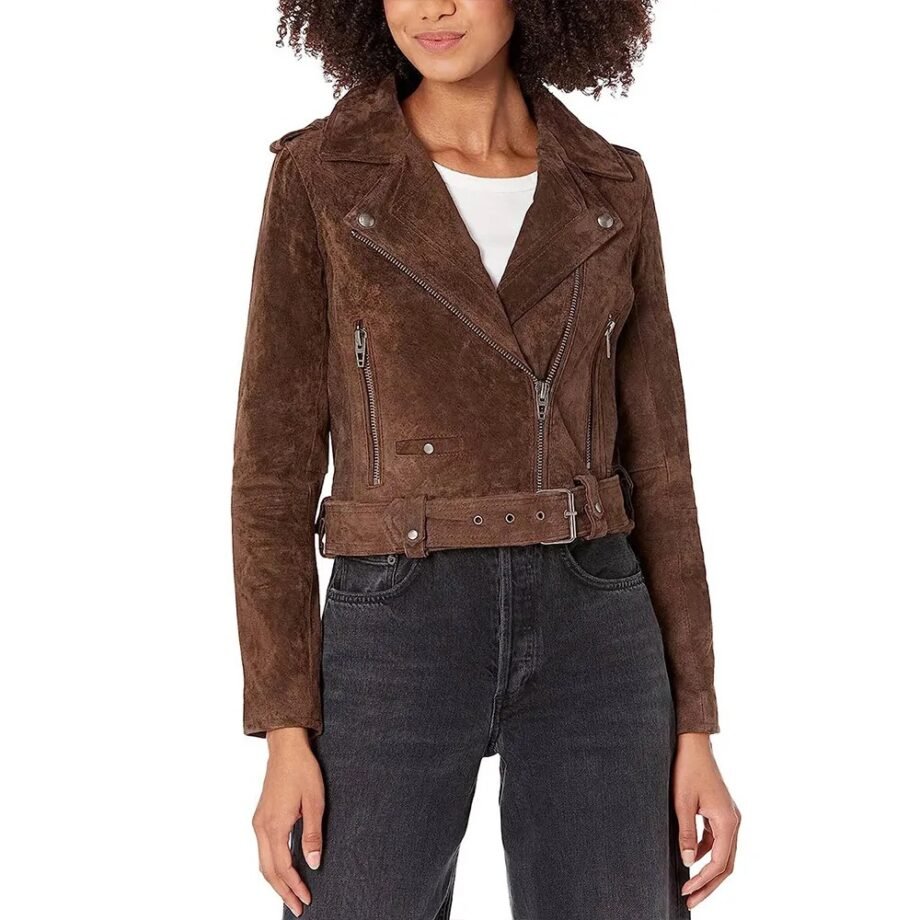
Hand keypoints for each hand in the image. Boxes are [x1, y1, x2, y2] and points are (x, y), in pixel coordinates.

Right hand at [252, 727, 324, 916]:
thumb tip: (313, 863)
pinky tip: (284, 870)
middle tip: (298, 907)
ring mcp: (259, 822)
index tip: (305, 900)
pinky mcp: (260, 818)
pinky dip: (272, 866)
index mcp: (275, 825)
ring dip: (276, 881)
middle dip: (283, 891)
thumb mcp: (315, 801)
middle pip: (268, 870)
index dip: (294, 886)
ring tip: (291, 894)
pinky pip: (263, 850)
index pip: (283, 867)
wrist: (286, 748)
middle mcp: (262, 827)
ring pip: (263, 862)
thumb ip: (313, 834)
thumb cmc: (302, 770)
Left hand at [673, 733, 739, 909]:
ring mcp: (729, 817)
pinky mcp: (722, 813)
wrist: (693, 744)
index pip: (719, 863)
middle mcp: (734, 822)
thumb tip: (688, 862)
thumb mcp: (682, 803)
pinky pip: (717, 841)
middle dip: (708, 885)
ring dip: (708, 872)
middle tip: (690, 901)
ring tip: (690, 886)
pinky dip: (707, 854)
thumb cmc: (687, 769)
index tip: (686, 891)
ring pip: (723, 854)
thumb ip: (686, 834)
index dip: (703, 880)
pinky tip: (691, 859)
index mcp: (728, 822)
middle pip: (726, 864)